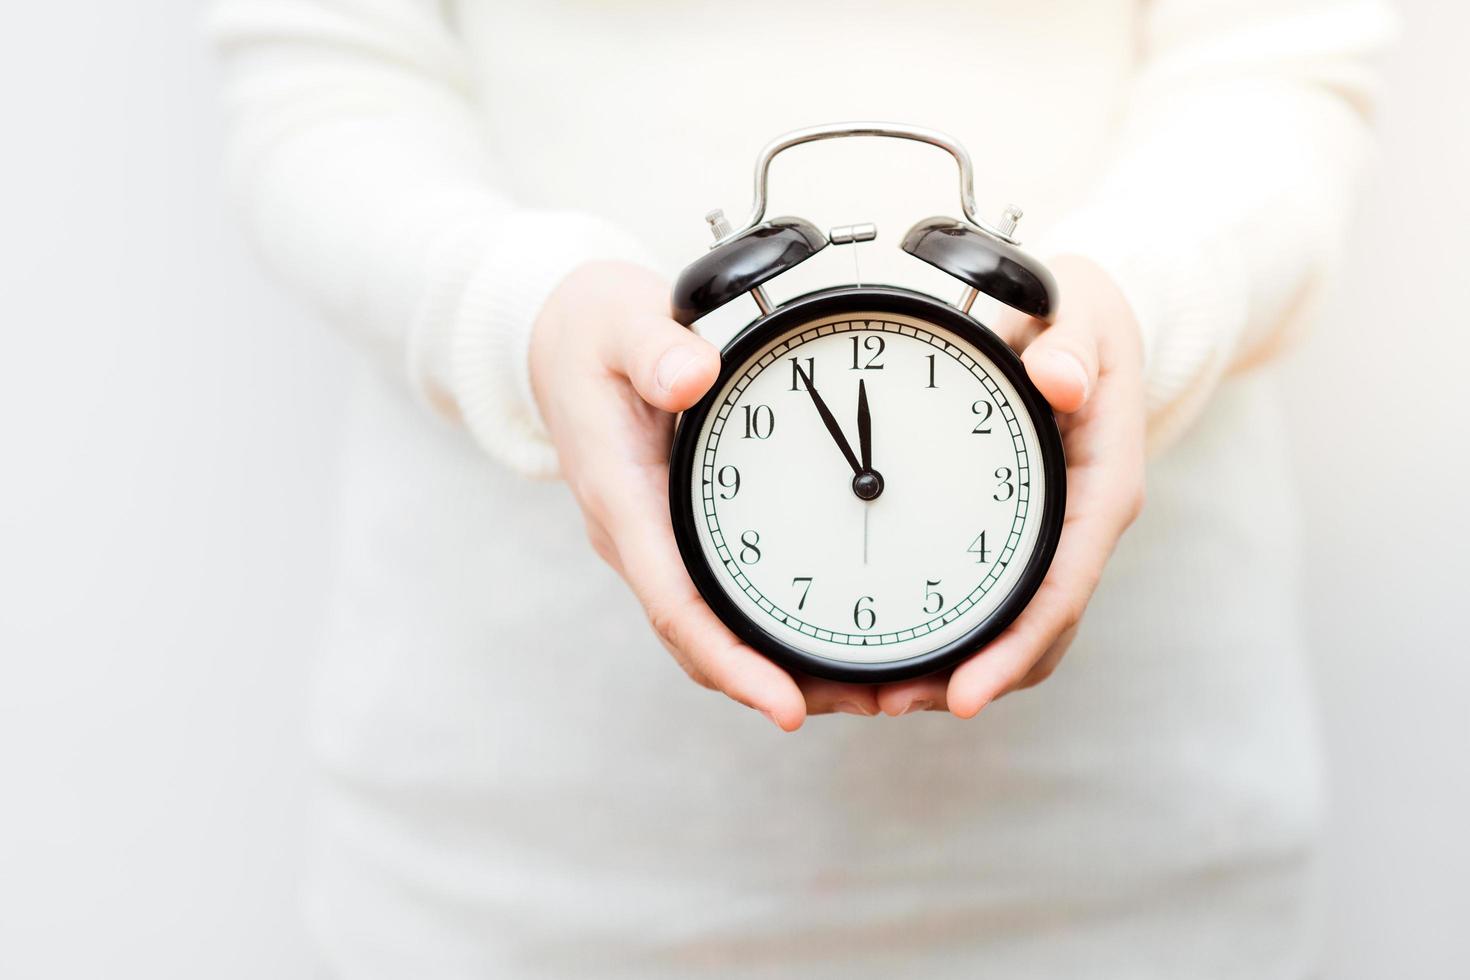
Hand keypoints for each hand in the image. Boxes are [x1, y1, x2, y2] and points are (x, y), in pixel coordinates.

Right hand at [530, 261, 882, 729]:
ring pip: (719, 630)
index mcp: (623, 501)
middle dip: (780, 685)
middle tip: (877, 700)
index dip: (732, 662)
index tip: (788, 709)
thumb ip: (653, 350)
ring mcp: (661, 543)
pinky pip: (727, 600)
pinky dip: (779, 631)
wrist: (562, 340)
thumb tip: (688, 376)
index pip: (677, 605)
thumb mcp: (618, 325)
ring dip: (790, 667)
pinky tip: (841, 632)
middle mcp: (640, 539)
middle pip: (706, 642)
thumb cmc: (594, 335)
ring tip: (880, 685)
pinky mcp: (683, 533)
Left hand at [873, 256, 1147, 716]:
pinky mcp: (1021, 535)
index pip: (1062, 585)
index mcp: (1100, 487)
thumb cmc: (1082, 317)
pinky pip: (994, 602)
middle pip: (1036, 631)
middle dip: (974, 676)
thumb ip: (1072, 344)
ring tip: (875, 692)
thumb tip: (1063, 382)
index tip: (966, 693)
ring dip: (955, 667)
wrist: (1089, 323)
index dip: (1015, 646)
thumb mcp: (1082, 309)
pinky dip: (950, 633)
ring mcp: (1052, 537)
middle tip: (889, 703)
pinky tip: (890, 643)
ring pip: (1015, 629)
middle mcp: (1080, 526)